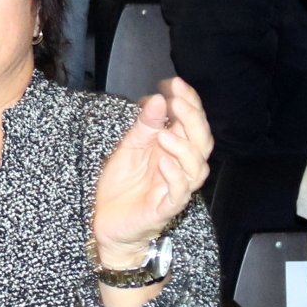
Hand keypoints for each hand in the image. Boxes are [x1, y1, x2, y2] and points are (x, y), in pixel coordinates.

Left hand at [89, 79, 212, 267]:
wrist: (104, 223)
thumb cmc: (120, 185)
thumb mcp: (129, 147)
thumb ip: (145, 125)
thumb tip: (158, 98)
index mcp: (174, 149)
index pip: (193, 123)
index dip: (189, 102)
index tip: (175, 83)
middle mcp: (180, 167)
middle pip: (202, 142)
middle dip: (193, 119)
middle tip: (176, 101)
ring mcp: (174, 189)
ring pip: (197, 168)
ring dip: (184, 148)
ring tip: (164, 134)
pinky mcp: (165, 209)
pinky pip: (179, 193)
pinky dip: (175, 176)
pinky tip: (163, 162)